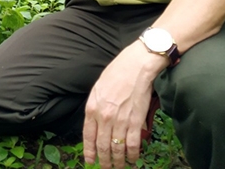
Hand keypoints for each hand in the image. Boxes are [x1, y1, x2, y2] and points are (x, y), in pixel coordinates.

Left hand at [83, 41, 166, 168]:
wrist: (136, 66)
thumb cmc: (117, 73)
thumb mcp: (98, 89)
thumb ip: (95, 108)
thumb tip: (96, 124)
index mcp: (92, 108)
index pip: (88, 136)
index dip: (89, 152)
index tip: (90, 161)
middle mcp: (104, 117)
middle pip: (102, 146)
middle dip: (104, 161)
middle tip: (106, 168)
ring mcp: (120, 121)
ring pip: (117, 149)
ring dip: (118, 161)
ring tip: (119, 167)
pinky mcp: (136, 121)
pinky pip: (132, 144)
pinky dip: (132, 155)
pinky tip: (132, 159)